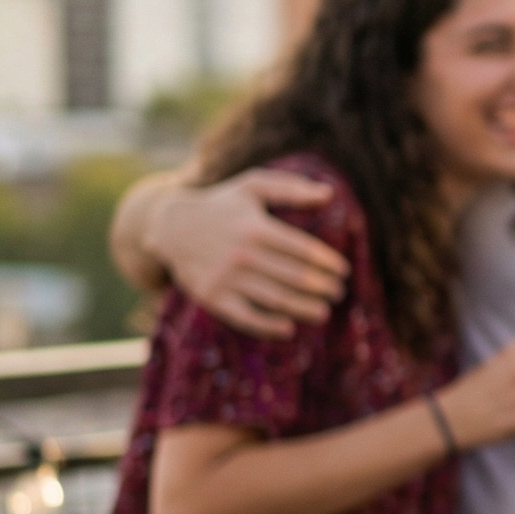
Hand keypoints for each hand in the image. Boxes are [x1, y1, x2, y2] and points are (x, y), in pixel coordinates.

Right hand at [149, 170, 351, 338]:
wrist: (171, 226)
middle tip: (339, 293)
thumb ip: (290, 188)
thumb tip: (328, 194)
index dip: (327, 262)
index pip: (301, 248)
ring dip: (304, 308)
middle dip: (322, 287)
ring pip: (274, 298)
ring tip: (324, 312)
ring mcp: (225, 277)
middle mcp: (241, 253)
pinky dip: (267, 325)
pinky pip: (244, 316)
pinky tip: (288, 328)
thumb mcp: (252, 186)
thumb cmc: (222, 205)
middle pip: (293, 276)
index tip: (343, 270)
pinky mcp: (211, 296)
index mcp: (255, 227)